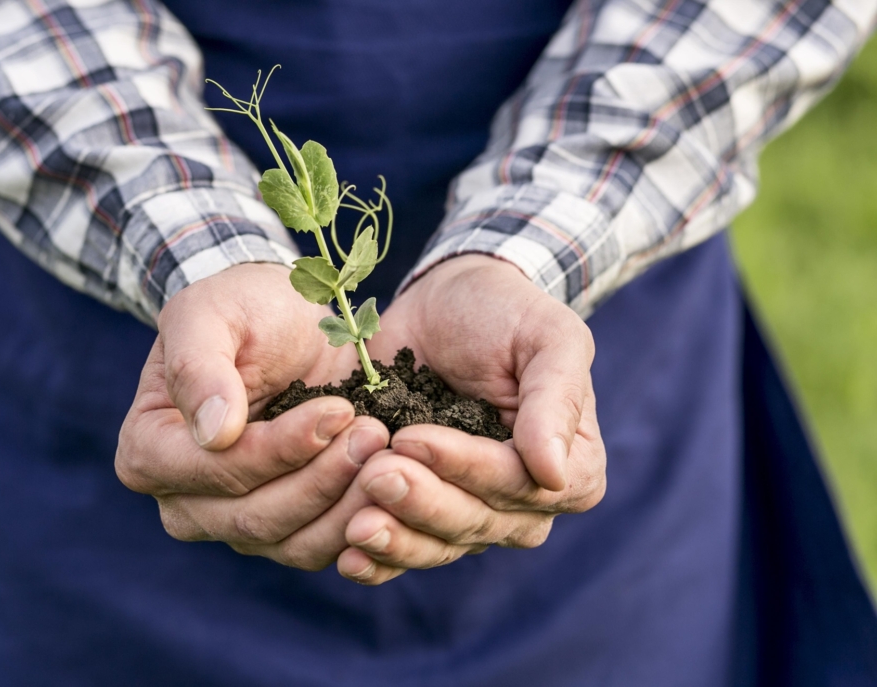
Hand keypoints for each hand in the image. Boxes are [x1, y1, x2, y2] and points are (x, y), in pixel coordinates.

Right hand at [115, 263, 388, 568]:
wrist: (282, 321)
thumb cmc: (238, 310)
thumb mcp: (210, 314)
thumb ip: (198, 366)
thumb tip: (212, 432)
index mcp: (148, 451)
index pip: (216, 470)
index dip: (279, 448)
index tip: (337, 410)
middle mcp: (183, 503)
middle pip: (254, 518)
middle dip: (323, 478)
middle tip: (376, 432)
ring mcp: (233, 525)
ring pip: (293, 543)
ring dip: (349, 503)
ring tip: (387, 448)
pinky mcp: (284, 532)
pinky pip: (323, 547)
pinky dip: (362, 520)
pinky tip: (393, 479)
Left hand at [336, 255, 605, 583]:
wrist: (445, 305)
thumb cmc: (506, 314)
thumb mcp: (547, 337)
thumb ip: (556, 400)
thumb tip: (553, 474)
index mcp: (572, 469)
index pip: (519, 484)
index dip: (465, 468)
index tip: (411, 438)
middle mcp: (525, 505)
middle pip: (475, 522)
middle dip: (422, 501)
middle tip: (374, 473)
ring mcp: (472, 514)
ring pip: (438, 545)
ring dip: (396, 539)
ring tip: (355, 524)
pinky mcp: (423, 514)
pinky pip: (405, 553)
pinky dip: (378, 561)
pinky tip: (348, 558)